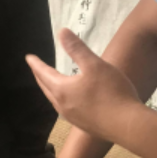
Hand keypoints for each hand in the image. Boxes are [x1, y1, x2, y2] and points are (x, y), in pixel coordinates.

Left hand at [27, 28, 142, 140]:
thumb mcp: (94, 65)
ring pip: (55, 100)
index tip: (28, 57)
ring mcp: (73, 118)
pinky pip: (65, 109)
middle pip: (46, 88)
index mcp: (62, 90)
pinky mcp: (84, 125)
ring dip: (50, 89)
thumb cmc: (111, 92)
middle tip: (36, 68)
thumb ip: (77, 48)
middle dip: (40, 76)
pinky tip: (71, 100)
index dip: (36, 64)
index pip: (44, 73)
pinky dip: (61, 99)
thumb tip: (61, 32)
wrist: (127, 125)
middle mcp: (63, 106)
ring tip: (50, 83)